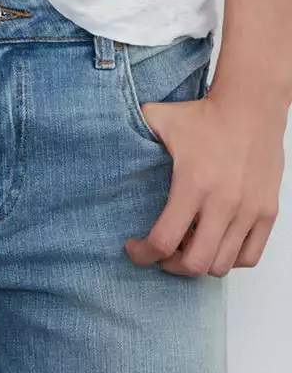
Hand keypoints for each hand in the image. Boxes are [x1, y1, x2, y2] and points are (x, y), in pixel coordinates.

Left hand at [125, 89, 285, 276]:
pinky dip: (229, 259)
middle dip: (171, 265)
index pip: (164, 239)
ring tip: (187, 245)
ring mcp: (249, 210)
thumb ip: (131, 132)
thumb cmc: (205, 115)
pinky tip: (214, 243)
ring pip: (222, 265)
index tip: (134, 249)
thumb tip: (104, 141)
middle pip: (195, 263)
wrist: (250, 106)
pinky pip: (249, 256)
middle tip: (161, 254)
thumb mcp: (159, 119)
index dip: (144, 253)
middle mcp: (224, 202)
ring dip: (200, 263)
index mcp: (193, 183)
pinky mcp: (267, 212)